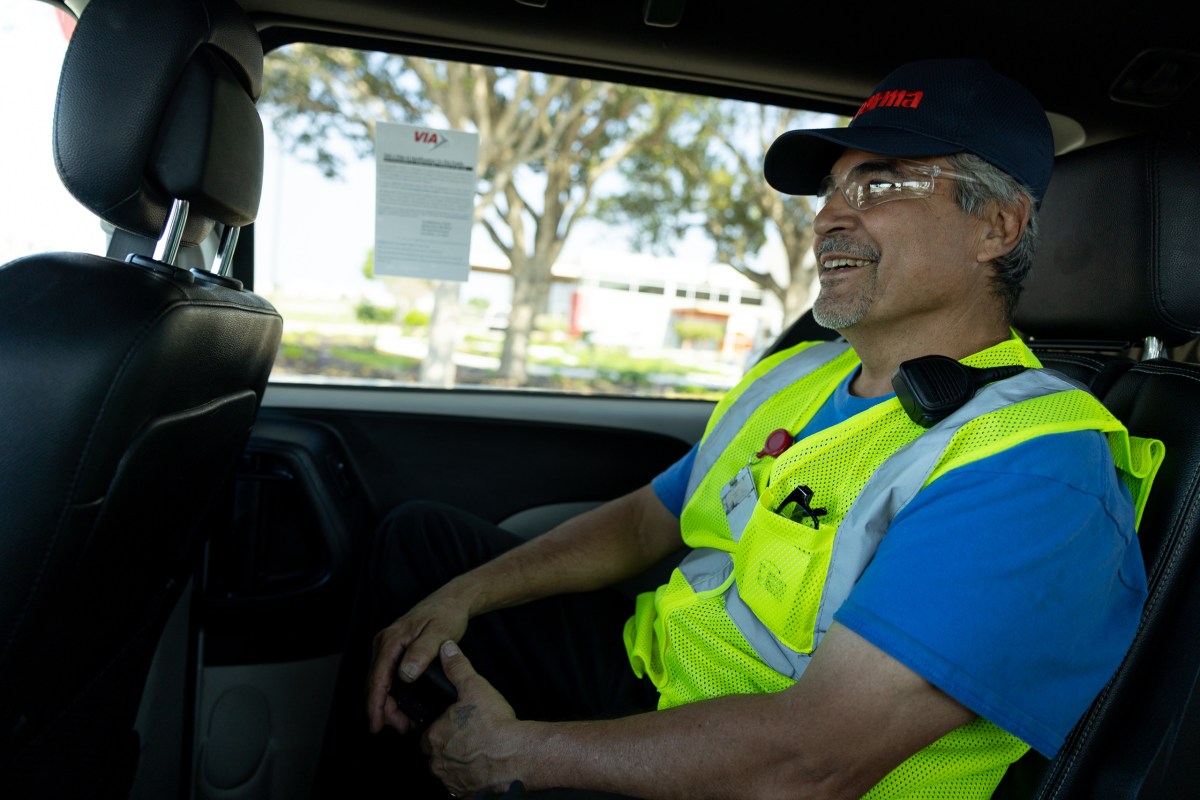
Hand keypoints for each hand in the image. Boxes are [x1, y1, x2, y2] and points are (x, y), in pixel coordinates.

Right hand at [365, 589, 470, 733]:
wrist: (453, 600)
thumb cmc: (447, 614)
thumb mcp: (439, 633)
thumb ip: (422, 652)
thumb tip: (405, 674)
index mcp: (391, 641)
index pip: (377, 679)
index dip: (375, 705)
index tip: (376, 726)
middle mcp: (384, 643)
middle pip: (376, 683)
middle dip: (383, 709)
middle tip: (401, 728)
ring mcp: (388, 646)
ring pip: (381, 682)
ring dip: (389, 703)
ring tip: (404, 722)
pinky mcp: (396, 650)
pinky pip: (388, 676)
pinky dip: (393, 693)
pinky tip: (404, 705)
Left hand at [423, 640, 523, 796]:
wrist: (517, 756)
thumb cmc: (494, 724)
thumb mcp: (474, 687)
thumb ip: (457, 667)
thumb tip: (446, 648)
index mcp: (434, 737)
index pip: (427, 735)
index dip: (440, 728)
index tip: (455, 725)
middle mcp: (438, 763)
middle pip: (435, 755)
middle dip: (448, 748)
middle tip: (468, 738)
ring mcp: (451, 781)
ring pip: (448, 772)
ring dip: (458, 764)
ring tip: (478, 752)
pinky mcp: (466, 793)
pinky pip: (462, 787)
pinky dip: (471, 779)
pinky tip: (484, 768)